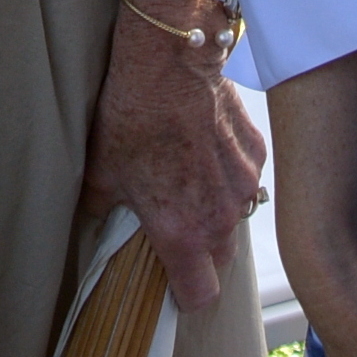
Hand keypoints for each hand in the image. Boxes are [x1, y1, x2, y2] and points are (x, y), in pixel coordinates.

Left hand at [79, 0, 266, 314]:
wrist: (169, 61)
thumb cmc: (131, 115)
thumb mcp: (101, 169)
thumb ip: (104, 206)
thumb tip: (101, 214)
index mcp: (183, 233)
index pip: (200, 295)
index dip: (185, 293)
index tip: (171, 281)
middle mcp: (221, 217)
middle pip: (220, 258)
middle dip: (200, 250)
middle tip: (175, 222)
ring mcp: (245, 184)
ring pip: (236, 216)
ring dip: (216, 208)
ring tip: (188, 176)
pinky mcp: (256, 152)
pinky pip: (246, 178)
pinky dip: (229, 172)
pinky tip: (204, 146)